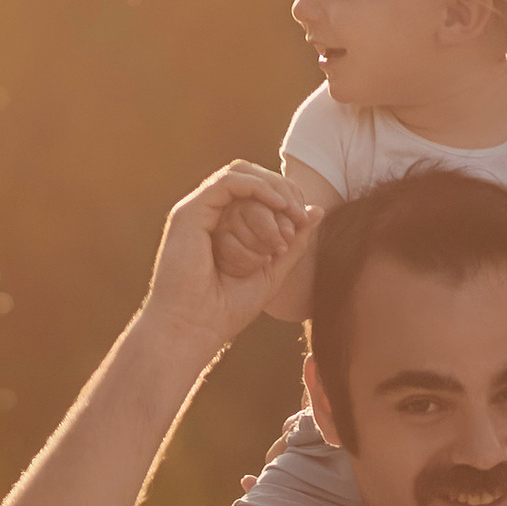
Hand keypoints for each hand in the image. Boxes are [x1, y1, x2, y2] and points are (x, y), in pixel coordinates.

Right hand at [141, 162, 318, 364]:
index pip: (256, 192)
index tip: (304, 222)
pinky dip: (258, 188)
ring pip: (241, 176)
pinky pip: (229, 182)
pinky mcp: (189, 212)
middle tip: (300, 216)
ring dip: (273, 191)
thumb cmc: (227, 309)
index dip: (285, 198)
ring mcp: (196, 211)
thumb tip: (317, 210)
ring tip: (291, 213)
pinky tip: (278, 206)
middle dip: (282, 191)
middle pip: (250, 178)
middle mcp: (208, 214)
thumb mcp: (272, 271)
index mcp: (222, 226)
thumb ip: (294, 242)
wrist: (194, 329)